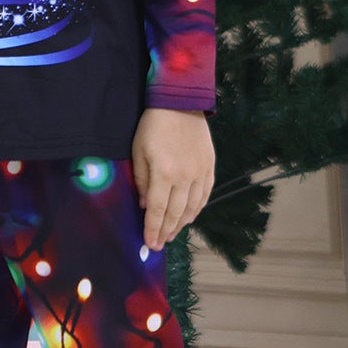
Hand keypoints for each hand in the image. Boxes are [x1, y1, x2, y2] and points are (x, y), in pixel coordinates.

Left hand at [131, 107, 214, 250]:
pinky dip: (197, 209)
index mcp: (164, 173)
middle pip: (175, 213)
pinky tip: (190, 216)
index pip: (157, 210)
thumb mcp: (138, 151)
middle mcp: (184, 177)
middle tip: (159, 244)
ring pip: (192, 207)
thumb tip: (145, 205)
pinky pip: (205, 194)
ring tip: (172, 233)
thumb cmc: (153, 125)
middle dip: (166, 231)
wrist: (180, 103)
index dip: (153, 229)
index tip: (149, 243)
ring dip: (181, 223)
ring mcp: (200, 172)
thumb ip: (141, 181)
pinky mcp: (209, 166)